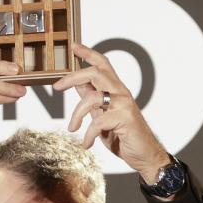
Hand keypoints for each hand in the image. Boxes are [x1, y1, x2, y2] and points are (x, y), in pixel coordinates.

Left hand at [52, 43, 167, 182]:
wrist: (144, 155)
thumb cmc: (123, 136)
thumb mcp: (102, 116)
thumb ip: (92, 100)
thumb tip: (77, 85)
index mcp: (116, 90)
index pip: (103, 64)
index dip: (88, 53)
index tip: (74, 46)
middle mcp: (121, 93)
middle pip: (96, 73)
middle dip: (73, 77)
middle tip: (57, 87)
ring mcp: (124, 105)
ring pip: (93, 97)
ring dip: (77, 114)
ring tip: (72, 128)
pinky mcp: (125, 119)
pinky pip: (98, 122)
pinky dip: (88, 135)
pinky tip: (87, 144)